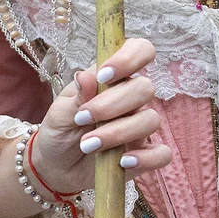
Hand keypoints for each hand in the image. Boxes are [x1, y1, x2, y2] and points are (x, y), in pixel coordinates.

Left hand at [32, 38, 168, 194]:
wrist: (56, 166)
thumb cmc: (60, 131)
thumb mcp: (60, 112)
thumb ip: (77, 95)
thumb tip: (86, 76)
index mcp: (112, 80)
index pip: (139, 51)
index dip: (129, 57)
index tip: (105, 76)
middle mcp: (131, 100)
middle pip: (145, 87)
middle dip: (112, 104)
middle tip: (82, 118)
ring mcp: (140, 128)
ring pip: (151, 120)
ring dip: (118, 132)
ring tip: (88, 145)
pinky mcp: (145, 155)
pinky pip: (162, 154)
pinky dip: (144, 158)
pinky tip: (122, 162)